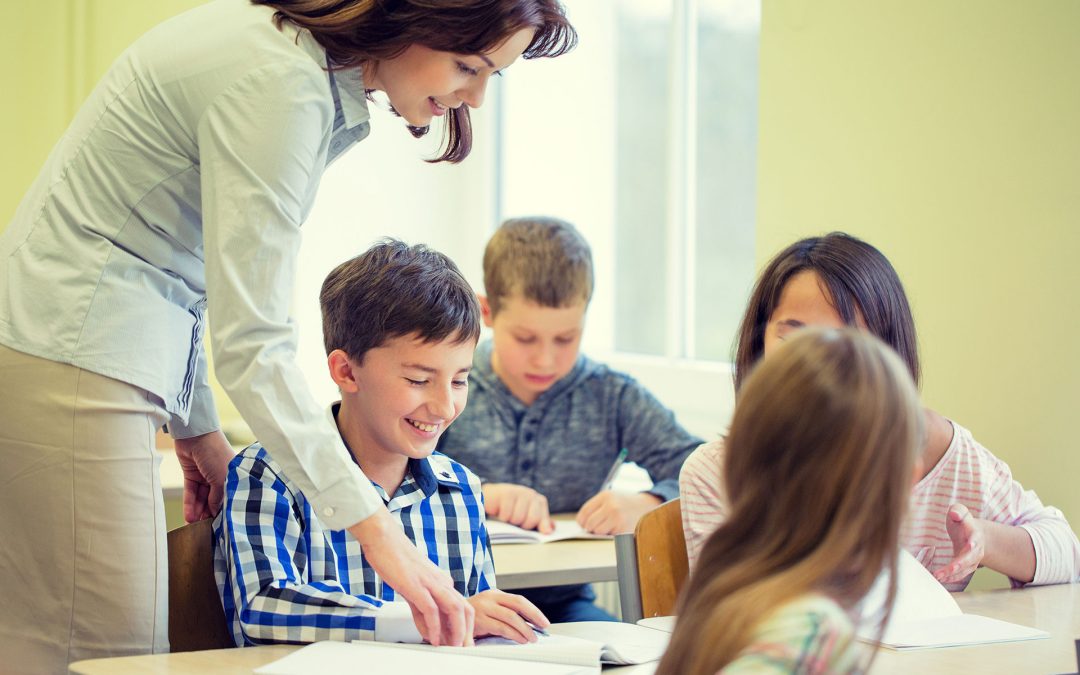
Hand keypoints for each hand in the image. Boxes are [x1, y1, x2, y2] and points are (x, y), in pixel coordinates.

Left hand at [173, 430, 234, 521]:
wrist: (196, 435)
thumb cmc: (216, 453)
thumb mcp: (221, 478)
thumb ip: (217, 497)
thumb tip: (213, 512)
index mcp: (232, 475)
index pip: (228, 496)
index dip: (223, 510)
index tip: (219, 525)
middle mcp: (219, 475)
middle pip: (213, 498)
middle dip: (208, 513)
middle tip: (203, 528)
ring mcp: (205, 474)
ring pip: (201, 497)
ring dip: (197, 511)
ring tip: (193, 525)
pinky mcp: (191, 473)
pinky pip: (190, 492)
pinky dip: (189, 504)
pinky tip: (188, 516)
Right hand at [349, 510, 474, 646]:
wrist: (384, 538)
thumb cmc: (395, 559)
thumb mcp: (412, 587)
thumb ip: (421, 608)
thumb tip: (427, 628)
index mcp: (443, 581)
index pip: (462, 607)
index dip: (464, 627)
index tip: (459, 641)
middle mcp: (442, 582)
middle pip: (465, 609)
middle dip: (466, 632)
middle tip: (461, 648)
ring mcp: (430, 583)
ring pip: (455, 610)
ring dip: (455, 632)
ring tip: (451, 647)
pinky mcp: (416, 585)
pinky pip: (431, 610)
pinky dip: (434, 627)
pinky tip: (432, 638)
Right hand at [468, 590, 548, 643]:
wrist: (448, 618)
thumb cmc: (472, 617)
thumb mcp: (489, 609)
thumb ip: (504, 612)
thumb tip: (528, 625)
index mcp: (495, 594)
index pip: (519, 600)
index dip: (534, 611)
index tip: (543, 621)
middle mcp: (490, 598)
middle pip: (518, 604)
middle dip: (534, 615)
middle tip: (543, 626)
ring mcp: (484, 607)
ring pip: (511, 616)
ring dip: (525, 629)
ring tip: (532, 638)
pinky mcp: (479, 620)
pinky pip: (501, 627)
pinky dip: (514, 634)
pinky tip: (520, 639)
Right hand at [484, 483, 553, 533]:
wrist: (492, 496)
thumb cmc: (511, 509)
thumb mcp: (527, 516)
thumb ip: (540, 523)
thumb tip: (551, 530)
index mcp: (539, 501)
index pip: (543, 519)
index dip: (539, 527)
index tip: (538, 531)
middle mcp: (531, 495)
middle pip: (532, 519)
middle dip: (523, 525)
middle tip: (517, 522)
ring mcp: (519, 492)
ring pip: (518, 518)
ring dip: (511, 521)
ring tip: (509, 516)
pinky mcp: (507, 493)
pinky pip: (507, 514)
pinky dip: (503, 517)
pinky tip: (501, 512)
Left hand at [577, 491, 661, 534]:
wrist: (648, 505)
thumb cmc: (626, 503)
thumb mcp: (611, 498)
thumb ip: (597, 508)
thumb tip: (583, 525)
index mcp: (605, 496)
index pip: (585, 512)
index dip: (581, 521)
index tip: (583, 524)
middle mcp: (611, 506)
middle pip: (590, 523)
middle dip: (590, 528)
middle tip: (595, 528)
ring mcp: (618, 518)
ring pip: (598, 531)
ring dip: (600, 532)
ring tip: (608, 527)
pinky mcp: (624, 529)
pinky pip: (609, 536)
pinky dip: (610, 535)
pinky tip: (617, 528)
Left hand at [933, 503, 985, 583]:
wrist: (972, 532)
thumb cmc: (962, 520)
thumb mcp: (959, 511)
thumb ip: (957, 511)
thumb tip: (955, 514)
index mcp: (975, 535)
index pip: (975, 540)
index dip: (973, 544)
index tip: (970, 545)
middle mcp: (977, 549)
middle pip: (970, 558)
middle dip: (959, 564)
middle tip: (948, 569)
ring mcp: (973, 559)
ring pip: (965, 569)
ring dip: (952, 574)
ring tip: (938, 576)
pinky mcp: (967, 566)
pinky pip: (961, 574)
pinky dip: (952, 577)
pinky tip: (941, 579)